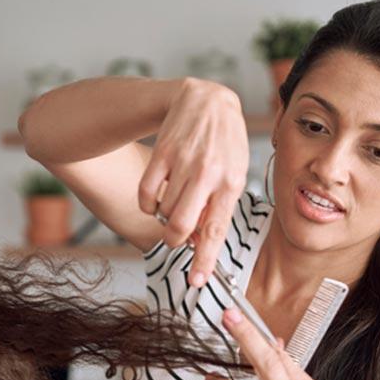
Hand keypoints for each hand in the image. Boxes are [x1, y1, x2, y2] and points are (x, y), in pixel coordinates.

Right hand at [138, 79, 248, 287]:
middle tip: (175, 237)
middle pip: (181, 226)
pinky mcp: (162, 154)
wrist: (206, 99)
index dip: (205, 259)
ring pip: (163, 212)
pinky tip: (157, 198)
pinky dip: (148, 206)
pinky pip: (146, 196)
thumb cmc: (224, 144)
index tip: (197, 281)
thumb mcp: (233, 173)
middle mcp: (208, 173)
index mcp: (231, 182)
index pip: (216, 230)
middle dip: (174, 240)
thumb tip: (200, 244)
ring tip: (175, 202)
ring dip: (165, 217)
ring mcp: (183, 162)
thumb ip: (218, 209)